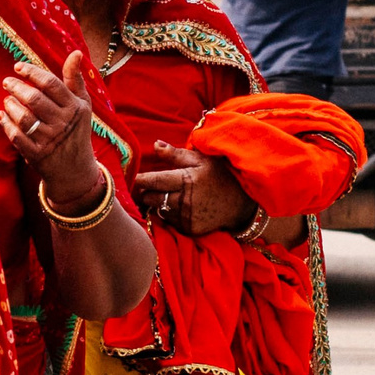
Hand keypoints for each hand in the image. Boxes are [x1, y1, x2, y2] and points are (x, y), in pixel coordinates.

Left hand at [0, 53, 102, 210]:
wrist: (75, 169)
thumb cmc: (75, 129)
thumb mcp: (82, 104)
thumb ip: (75, 79)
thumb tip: (76, 53)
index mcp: (75, 108)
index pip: (51, 84)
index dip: (32, 72)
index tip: (17, 67)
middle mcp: (63, 123)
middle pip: (35, 99)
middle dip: (16, 87)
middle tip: (6, 82)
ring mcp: (50, 140)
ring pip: (24, 118)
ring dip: (10, 105)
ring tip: (6, 99)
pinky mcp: (37, 155)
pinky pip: (17, 137)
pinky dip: (6, 124)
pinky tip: (2, 115)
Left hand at [133, 144, 257, 236]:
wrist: (241, 203)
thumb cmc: (219, 175)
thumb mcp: (201, 159)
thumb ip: (175, 154)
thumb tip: (155, 144)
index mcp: (187, 180)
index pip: (154, 181)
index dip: (140, 179)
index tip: (133, 177)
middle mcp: (185, 201)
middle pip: (151, 198)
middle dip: (146, 191)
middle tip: (148, 185)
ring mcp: (187, 217)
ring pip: (158, 210)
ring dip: (156, 203)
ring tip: (164, 194)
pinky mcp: (189, 229)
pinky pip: (169, 221)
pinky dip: (168, 214)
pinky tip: (176, 206)